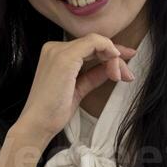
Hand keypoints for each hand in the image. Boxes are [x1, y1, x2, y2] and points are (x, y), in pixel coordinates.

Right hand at [15, 34, 137, 142]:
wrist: (38, 124)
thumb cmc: (53, 111)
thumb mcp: (79, 88)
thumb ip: (94, 75)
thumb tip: (112, 68)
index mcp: (55, 53)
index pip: (88, 46)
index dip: (110, 53)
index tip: (125, 63)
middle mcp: (54, 48)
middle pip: (94, 43)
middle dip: (116, 57)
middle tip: (128, 74)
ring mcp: (58, 51)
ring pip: (97, 42)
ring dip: (114, 58)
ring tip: (121, 76)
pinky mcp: (65, 58)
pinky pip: (94, 43)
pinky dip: (109, 51)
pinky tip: (115, 64)